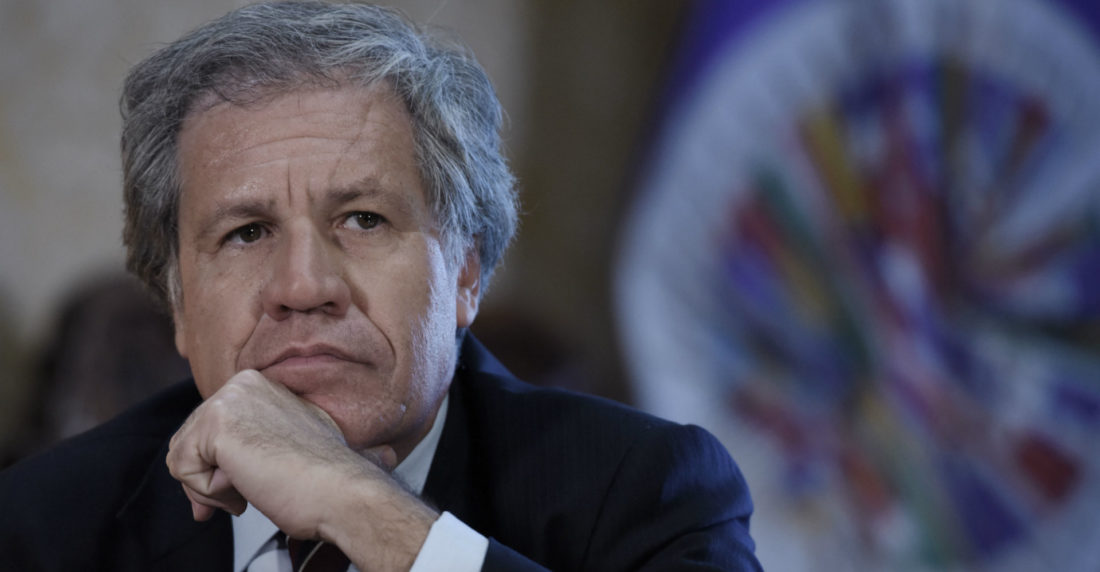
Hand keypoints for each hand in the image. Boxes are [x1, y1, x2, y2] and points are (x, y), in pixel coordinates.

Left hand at [166, 369, 436, 569]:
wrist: (340, 490)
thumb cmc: (323, 479)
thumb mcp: (279, 451)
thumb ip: (244, 450)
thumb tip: (208, 479)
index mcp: (260, 387)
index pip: (210, 430)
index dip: (219, 468)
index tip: (245, 486)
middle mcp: (243, 384)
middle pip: (191, 441)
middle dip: (210, 479)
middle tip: (248, 492)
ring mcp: (228, 399)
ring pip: (183, 455)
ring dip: (212, 487)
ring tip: (256, 483)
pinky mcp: (216, 422)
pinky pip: (181, 468)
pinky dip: (208, 492)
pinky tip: (248, 482)